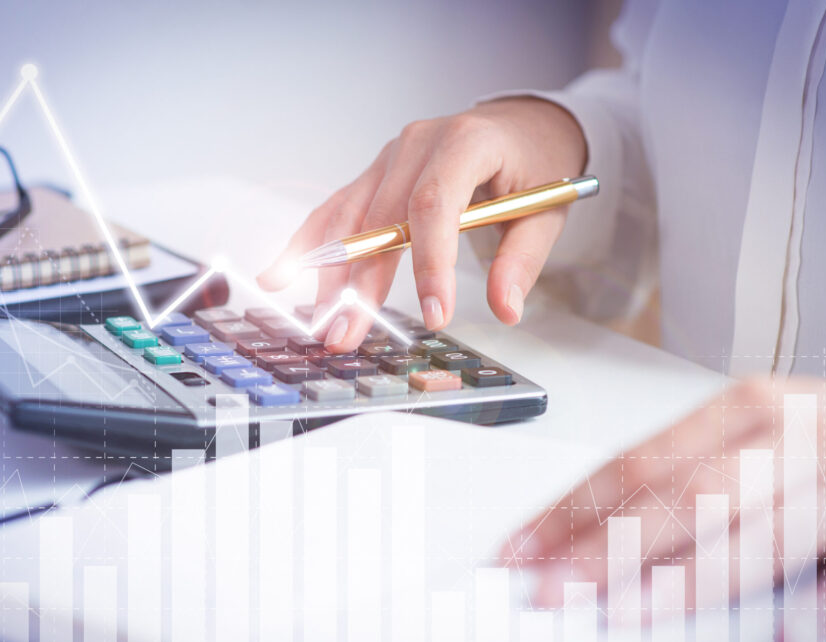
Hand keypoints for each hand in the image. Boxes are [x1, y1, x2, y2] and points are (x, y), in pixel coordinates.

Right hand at [257, 98, 586, 351]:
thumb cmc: (535, 162)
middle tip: (348, 333)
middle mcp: (417, 144)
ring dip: (329, 274)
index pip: (435, 204)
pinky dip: (309, 244)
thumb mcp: (545, 208)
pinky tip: (280, 275)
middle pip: (380, 217)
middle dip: (362, 282)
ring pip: (349, 217)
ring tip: (320, 322)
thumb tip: (504, 309)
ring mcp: (390, 157)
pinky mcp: (376, 175)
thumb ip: (522, 260)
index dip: (430, 262)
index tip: (434, 313)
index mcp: (465, 142)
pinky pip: (337, 209)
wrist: (521, 125)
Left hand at [501, 375, 825, 607]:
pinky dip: (821, 604)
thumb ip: (676, 475)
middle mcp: (785, 440)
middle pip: (683, 499)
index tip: (519, 549)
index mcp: (738, 412)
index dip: (570, 510)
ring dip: (687, 579)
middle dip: (607, 549)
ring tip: (626, 612)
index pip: (633, 465)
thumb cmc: (813, 432)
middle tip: (549, 591)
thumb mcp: (743, 433)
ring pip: (760, 536)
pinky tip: (781, 635)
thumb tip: (585, 531)